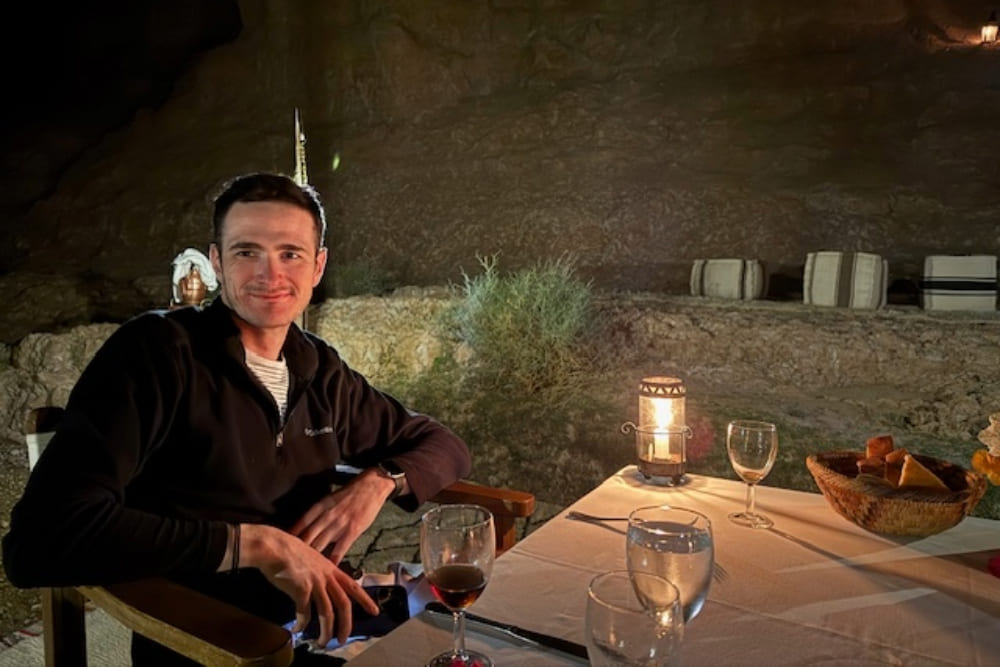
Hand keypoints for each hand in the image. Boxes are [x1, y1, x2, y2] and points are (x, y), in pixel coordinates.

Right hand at [241, 523, 379, 645]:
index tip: (375, 611)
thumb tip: (319, 586)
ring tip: (323, 643)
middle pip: (343, 604)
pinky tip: (297, 629)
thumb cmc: (286, 551)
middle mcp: (326, 576)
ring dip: (326, 631)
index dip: (365, 600)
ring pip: (326, 613)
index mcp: (330, 568)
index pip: (353, 586)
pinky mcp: (301, 589)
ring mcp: (315, 582)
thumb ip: (318, 571)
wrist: (273, 546)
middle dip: (346, 625)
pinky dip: (302, 624)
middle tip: (343, 639)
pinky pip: (305, 613)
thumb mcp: (310, 558)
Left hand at [289, 467, 395, 565]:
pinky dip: (333, 561)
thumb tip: (309, 528)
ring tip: (304, 572)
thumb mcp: (330, 498)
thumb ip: (320, 513)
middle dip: (297, 552)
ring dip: (312, 559)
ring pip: (320, 545)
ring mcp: (339, 524)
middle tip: (289, 564)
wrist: (372, 485)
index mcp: (319, 506)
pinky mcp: (352, 531)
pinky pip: (339, 549)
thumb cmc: (351, 493)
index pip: (300, 524)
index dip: (290, 538)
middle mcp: (326, 516)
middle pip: (306, 537)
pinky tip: (328, 570)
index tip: (283, 548)